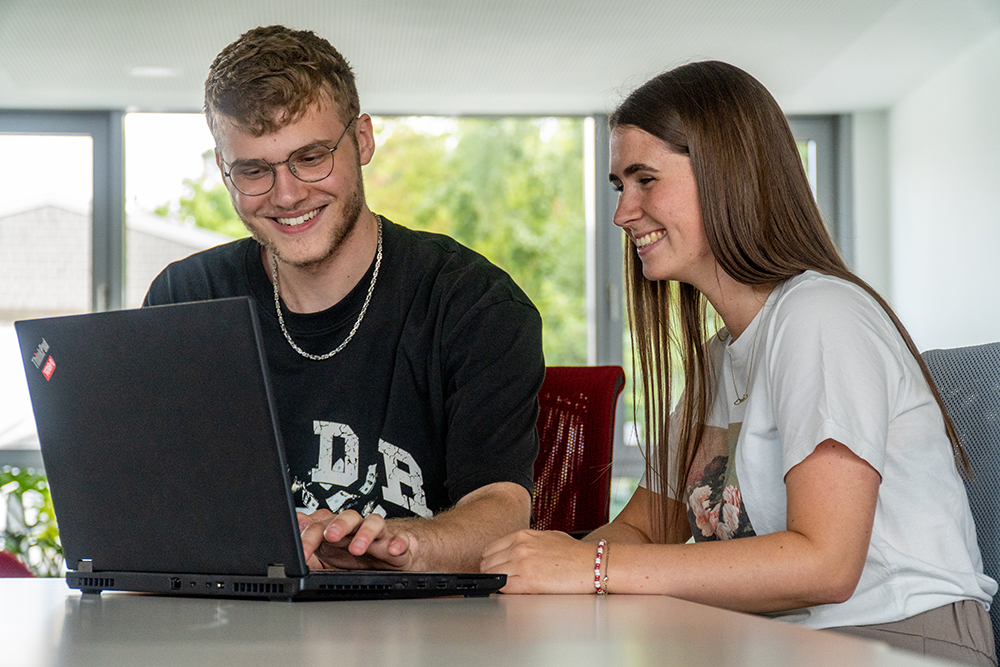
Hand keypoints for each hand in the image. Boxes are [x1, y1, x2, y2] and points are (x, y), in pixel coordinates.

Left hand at [297, 509, 414, 569]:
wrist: (390, 560)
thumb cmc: (357, 556)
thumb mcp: (327, 555)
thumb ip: (310, 544)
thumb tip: (295, 523)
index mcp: (337, 531)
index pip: (321, 527)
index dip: (310, 538)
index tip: (302, 552)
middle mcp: (357, 528)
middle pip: (348, 517)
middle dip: (339, 525)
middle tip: (330, 536)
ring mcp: (378, 534)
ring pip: (374, 523)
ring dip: (365, 533)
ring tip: (357, 548)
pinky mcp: (397, 542)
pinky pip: (400, 539)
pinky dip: (397, 543)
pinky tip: (392, 550)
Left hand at [480, 529, 597, 593]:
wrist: (591, 564)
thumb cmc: (574, 553)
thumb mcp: (546, 537)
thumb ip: (527, 542)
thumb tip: (514, 551)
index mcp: (522, 535)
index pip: (490, 549)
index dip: (490, 561)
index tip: (494, 568)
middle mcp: (519, 548)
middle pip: (487, 563)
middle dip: (491, 572)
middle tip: (499, 580)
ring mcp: (521, 563)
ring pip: (492, 575)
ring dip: (496, 582)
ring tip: (508, 586)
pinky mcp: (527, 581)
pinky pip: (503, 587)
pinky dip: (503, 591)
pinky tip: (512, 591)